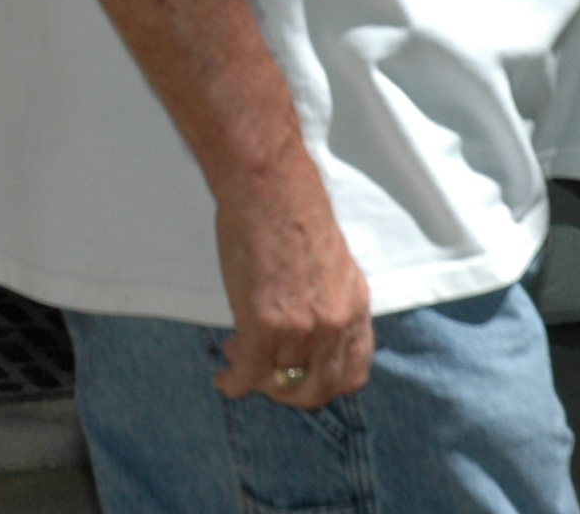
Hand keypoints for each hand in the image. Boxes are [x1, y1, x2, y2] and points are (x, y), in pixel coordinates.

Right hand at [210, 174, 375, 410]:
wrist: (268, 188)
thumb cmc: (292, 211)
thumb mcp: (333, 264)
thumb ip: (331, 301)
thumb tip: (313, 327)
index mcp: (355, 306)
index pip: (352, 373)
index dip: (325, 383)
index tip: (302, 376)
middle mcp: (334, 324)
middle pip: (318, 388)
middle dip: (289, 390)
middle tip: (267, 374)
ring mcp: (301, 329)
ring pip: (281, 384)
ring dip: (257, 379)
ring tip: (238, 357)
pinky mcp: (264, 326)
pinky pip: (249, 375)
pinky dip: (233, 382)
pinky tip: (224, 377)